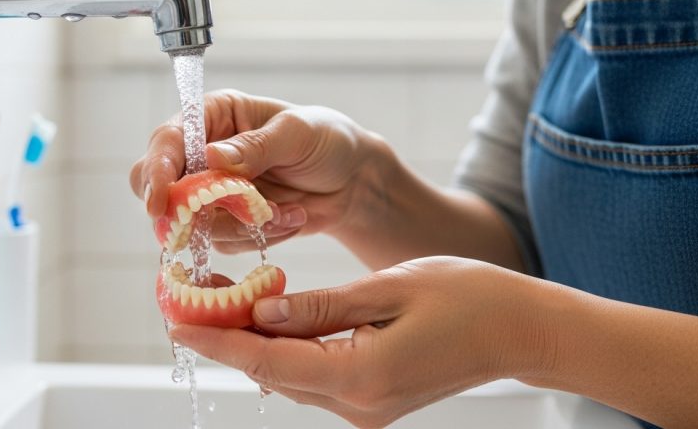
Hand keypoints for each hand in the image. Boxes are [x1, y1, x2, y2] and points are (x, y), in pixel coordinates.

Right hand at [130, 89, 381, 252]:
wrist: (352, 181)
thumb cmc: (326, 140)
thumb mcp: (297, 133)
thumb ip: (256, 146)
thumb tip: (213, 156)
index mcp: (212, 116)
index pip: (167, 141)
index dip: (157, 170)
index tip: (160, 201)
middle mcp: (201, 153)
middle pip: (153, 184)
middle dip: (178, 208)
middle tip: (208, 219)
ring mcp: (210, 192)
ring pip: (191, 222)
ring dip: (239, 224)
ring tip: (285, 210)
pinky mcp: (225, 223)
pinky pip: (223, 242)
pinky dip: (258, 237)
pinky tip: (290, 218)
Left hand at [169, 257, 549, 427]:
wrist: (521, 330)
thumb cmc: (468, 297)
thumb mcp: (389, 287)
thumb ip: (321, 305)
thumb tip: (262, 310)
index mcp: (362, 376)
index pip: (268, 362)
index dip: (218, 343)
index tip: (175, 322)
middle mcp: (358, 405)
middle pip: (272, 373)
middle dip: (226, 339)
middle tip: (187, 299)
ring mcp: (366, 410)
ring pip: (289, 376)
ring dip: (252, 344)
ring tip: (218, 302)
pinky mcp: (373, 401)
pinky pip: (313, 377)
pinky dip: (284, 351)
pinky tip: (268, 319)